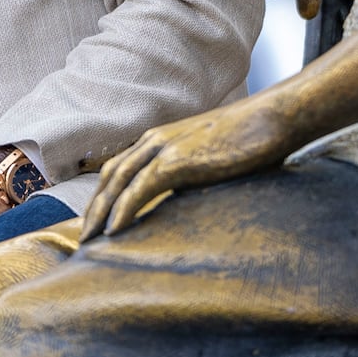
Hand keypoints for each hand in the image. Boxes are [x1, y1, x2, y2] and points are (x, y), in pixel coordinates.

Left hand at [82, 93, 297, 240]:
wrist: (274, 117)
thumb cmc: (255, 137)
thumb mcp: (216, 154)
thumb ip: (198, 171)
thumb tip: (196, 196)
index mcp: (163, 138)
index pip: (122, 167)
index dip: (106, 193)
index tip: (98, 219)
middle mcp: (156, 140)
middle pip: (111, 175)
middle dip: (94, 206)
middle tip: (83, 236)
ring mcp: (164, 147)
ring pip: (118, 183)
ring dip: (99, 213)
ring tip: (89, 239)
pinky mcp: (177, 160)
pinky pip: (139, 189)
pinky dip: (122, 210)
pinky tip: (113, 231)